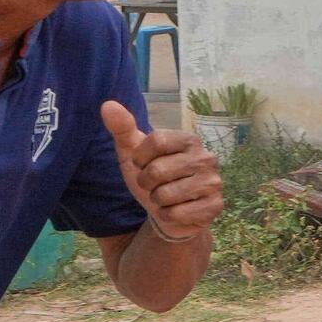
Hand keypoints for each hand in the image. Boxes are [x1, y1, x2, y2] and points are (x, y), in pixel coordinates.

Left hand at [101, 101, 224, 244]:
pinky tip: (176, 211)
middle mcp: (206, 158)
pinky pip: (176, 214)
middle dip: (146, 182)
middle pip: (157, 170)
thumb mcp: (134, 154)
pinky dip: (168, 215)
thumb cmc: (152, 178)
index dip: (140, 158)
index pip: (155, 141)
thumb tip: (107, 105)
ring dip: (156, 201)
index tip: (142, 164)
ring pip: (165, 195)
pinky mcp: (215, 206)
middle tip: (154, 185)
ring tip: (165, 198)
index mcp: (189, 139)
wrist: (172, 212)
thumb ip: (122, 128)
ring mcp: (213, 182)